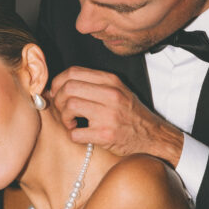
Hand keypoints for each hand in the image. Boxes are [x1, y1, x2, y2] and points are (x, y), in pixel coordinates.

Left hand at [49, 66, 184, 164]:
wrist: (152, 136)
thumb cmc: (131, 114)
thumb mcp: (117, 90)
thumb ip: (93, 84)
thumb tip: (60, 85)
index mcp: (111, 81)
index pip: (73, 72)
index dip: (57, 82)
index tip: (56, 92)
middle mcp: (110, 95)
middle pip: (68, 88)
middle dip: (59, 100)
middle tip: (63, 109)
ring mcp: (108, 115)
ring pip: (70, 107)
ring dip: (64, 117)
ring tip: (72, 122)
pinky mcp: (105, 135)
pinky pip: (75, 133)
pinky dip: (73, 135)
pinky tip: (81, 134)